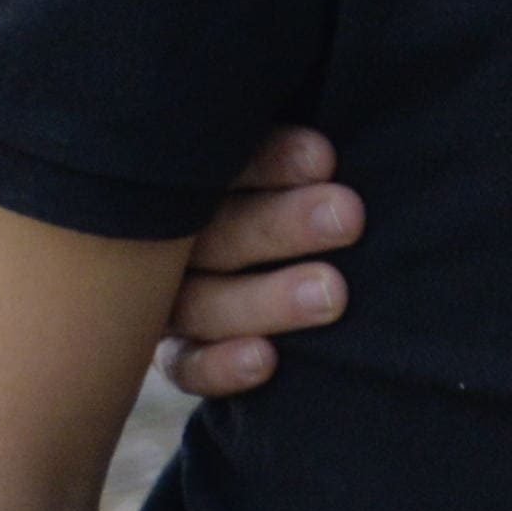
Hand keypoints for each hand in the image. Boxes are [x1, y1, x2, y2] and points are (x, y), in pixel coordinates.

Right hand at [159, 128, 355, 400]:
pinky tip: (265, 360)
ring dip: (266, 299)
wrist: (293, 276)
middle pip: (215, 231)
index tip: (323, 159)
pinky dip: (220, 365)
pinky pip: (186, 364)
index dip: (269, 161)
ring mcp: (165, 297)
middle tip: (346, 218)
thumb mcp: (292, 157)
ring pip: (203, 300)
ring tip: (332, 293)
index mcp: (193, 178)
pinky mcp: (176, 352)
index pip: (222, 163)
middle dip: (281, 225)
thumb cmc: (306, 194)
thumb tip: (334, 146)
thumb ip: (303, 153)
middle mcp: (170, 237)